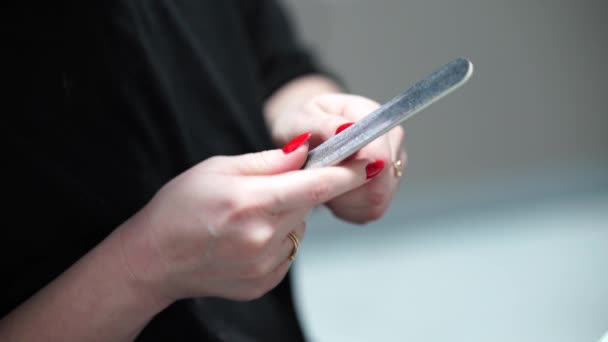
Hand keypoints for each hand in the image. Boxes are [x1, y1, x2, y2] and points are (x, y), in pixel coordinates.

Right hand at [118, 139, 372, 302]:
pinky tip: (245, 238)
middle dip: (301, 191)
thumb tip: (307, 151)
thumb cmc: (179, 208)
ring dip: (286, 216)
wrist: (154, 260)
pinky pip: (287, 252)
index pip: (316, 186)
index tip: (369, 163)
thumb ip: (269, 161)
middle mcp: (263, 238)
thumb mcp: (218, 168)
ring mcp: (265, 265)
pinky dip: (277, 239)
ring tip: (247, 216)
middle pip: (308, 205)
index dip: (347, 174)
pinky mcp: (264, 282)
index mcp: (252, 203)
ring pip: (298, 229)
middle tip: (266, 188)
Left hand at [269, 93, 405, 223]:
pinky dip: (348, 209)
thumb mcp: (302, 117)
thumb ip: (323, 124)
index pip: (381, 154)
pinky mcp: (386, 189)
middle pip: (381, 185)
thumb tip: (343, 128)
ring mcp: (392, 167)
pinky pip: (370, 211)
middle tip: (320, 179)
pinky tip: (334, 192)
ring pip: (376, 202)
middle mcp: (390, 142)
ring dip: (346, 200)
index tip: (330, 174)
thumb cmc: (304, 121)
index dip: (357, 171)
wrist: (306, 131)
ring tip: (325, 182)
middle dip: (346, 189)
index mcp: (374, 118)